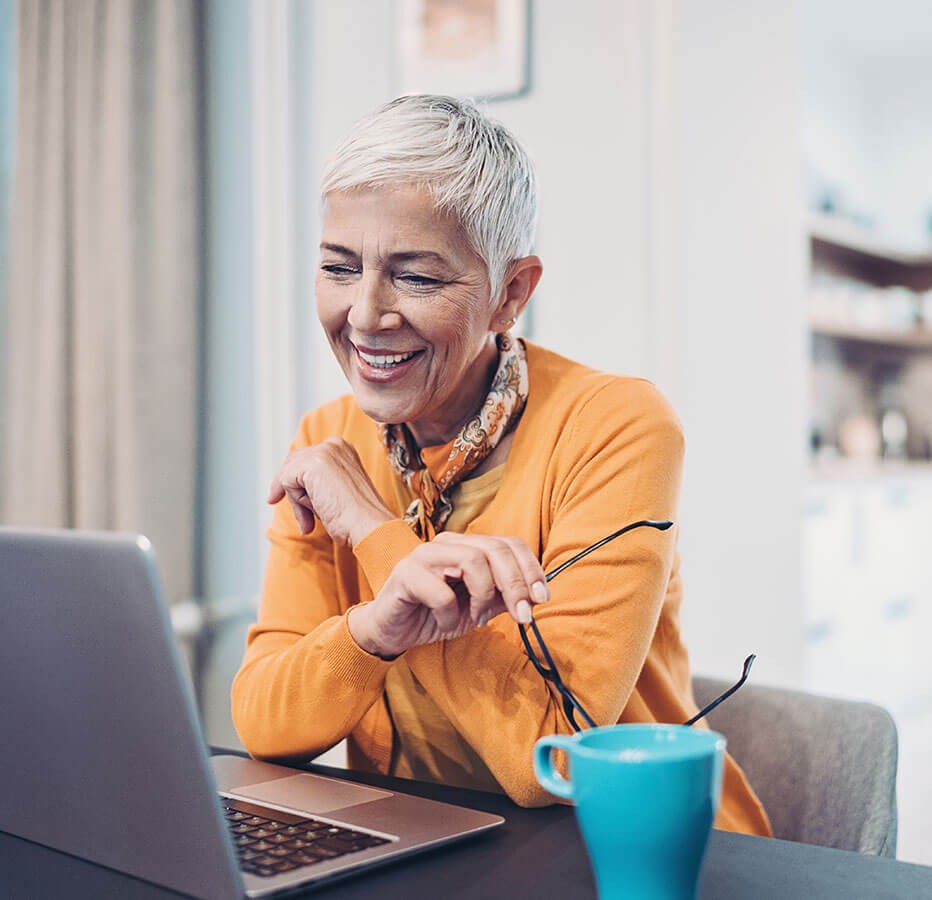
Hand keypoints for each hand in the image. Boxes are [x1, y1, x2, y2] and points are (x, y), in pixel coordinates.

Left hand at [267, 438, 393, 546]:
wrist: (368, 525)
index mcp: (343, 449)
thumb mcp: (336, 492)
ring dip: (296, 501)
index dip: (296, 482)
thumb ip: (317, 483)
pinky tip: (312, 514)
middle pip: (293, 463)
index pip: (306, 458)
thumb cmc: (356, 517)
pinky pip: (286, 481)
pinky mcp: (313, 464)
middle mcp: (334, 445)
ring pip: (289, 474)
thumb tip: (290, 488)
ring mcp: (324, 452)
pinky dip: (295, 502)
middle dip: (293, 492)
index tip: (295, 504)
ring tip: (309, 522)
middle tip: (302, 519)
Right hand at [348, 532, 550, 657]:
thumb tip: (536, 596)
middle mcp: (448, 543)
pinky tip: (445, 622)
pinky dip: (450, 614)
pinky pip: (441, 592)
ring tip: (475, 618)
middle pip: (494, 549)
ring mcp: (425, 555)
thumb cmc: (435, 614)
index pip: (509, 543)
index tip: (541, 597)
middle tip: (523, 615)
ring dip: (482, 597)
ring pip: (471, 561)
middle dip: (515, 584)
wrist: (393, 631)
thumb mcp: (479, 608)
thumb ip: (503, 597)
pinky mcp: (406, 574)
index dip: (530, 568)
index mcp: (467, 545)